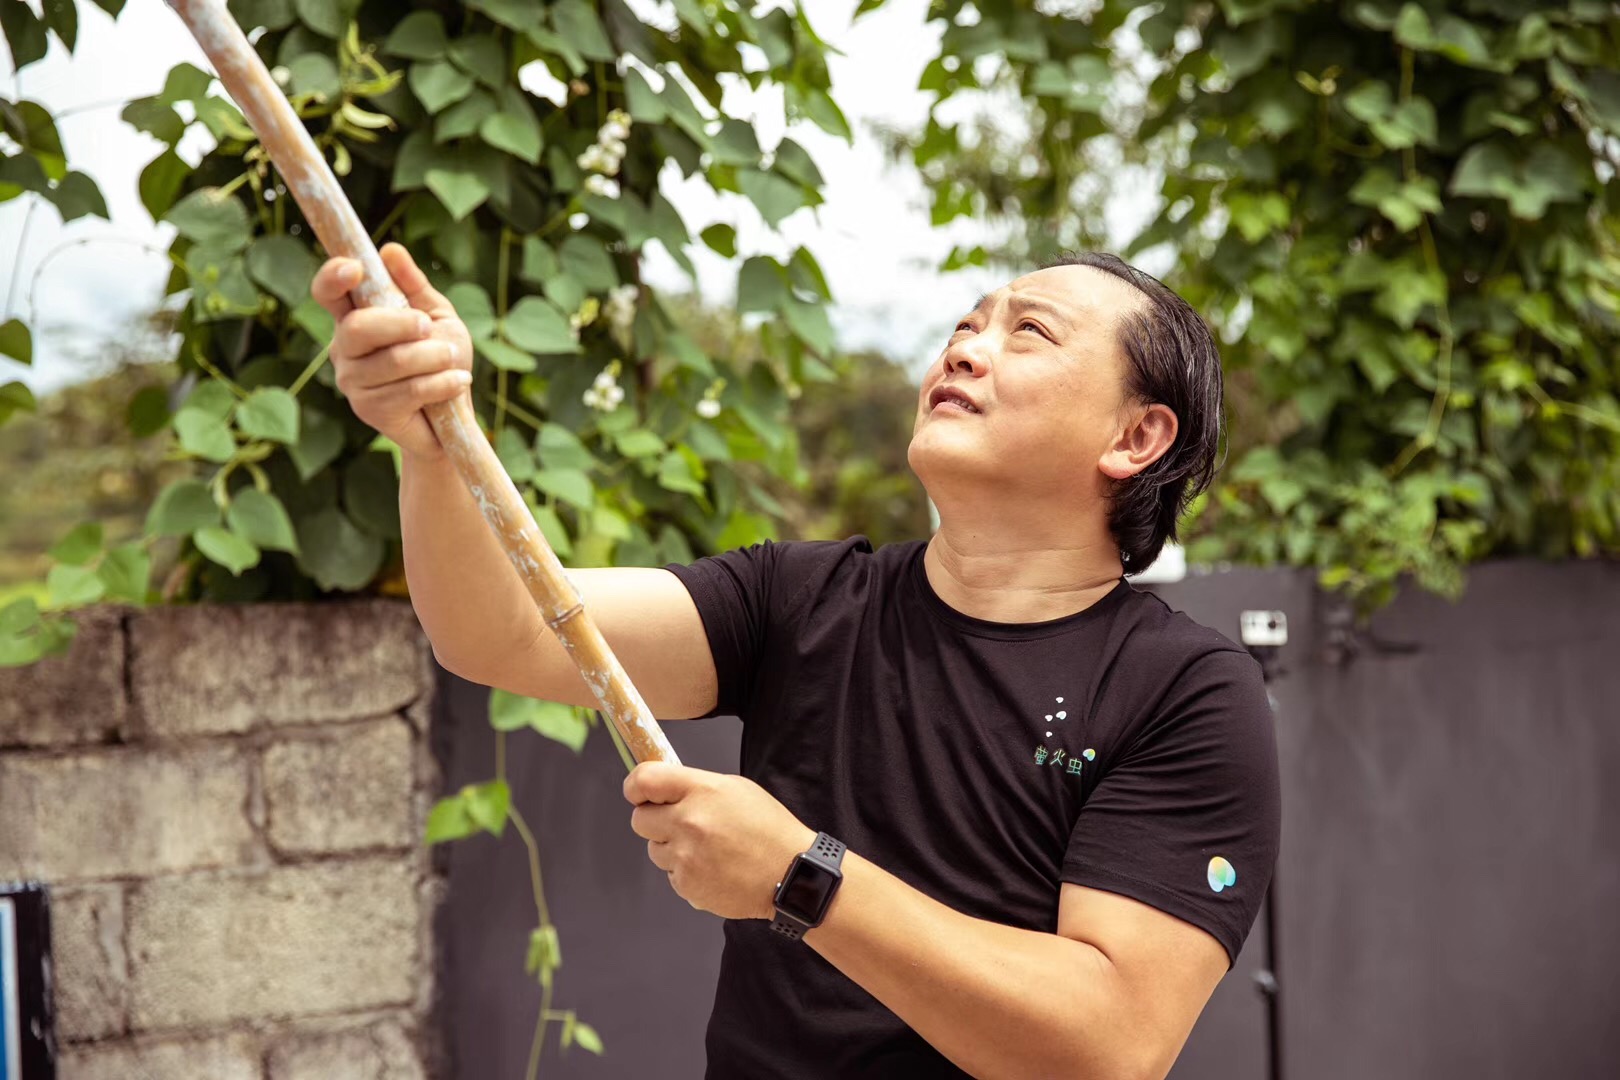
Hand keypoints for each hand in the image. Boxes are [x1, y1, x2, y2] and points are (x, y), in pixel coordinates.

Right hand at [310, 242, 474, 461]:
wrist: (453, 417)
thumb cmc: (441, 360)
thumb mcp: (435, 316)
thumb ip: (414, 286)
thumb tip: (390, 249)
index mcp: (354, 317)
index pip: (328, 293)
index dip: (333, 277)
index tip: (355, 267)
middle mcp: (344, 349)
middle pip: (359, 327)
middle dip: (402, 323)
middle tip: (428, 326)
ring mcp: (353, 382)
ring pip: (393, 360)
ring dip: (434, 357)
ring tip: (453, 360)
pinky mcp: (371, 411)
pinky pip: (410, 390)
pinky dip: (443, 382)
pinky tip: (458, 380)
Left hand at [625, 762, 815, 920]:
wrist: (791, 874)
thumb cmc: (768, 829)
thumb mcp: (736, 789)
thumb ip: (696, 787)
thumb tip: (663, 790)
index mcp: (702, 791)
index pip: (645, 781)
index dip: (634, 786)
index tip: (637, 791)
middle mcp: (689, 822)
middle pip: (639, 819)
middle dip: (654, 820)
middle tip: (678, 823)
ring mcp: (686, 857)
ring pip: (654, 850)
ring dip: (671, 848)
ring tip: (707, 849)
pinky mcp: (687, 885)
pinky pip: (671, 874)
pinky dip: (686, 872)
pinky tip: (713, 868)